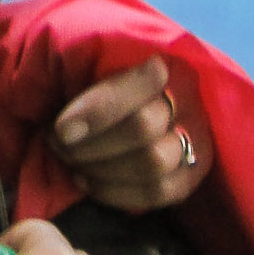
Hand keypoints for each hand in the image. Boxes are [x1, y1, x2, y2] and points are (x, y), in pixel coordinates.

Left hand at [51, 55, 212, 209]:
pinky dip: (116, 192)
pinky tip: (86, 181)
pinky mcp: (188, 175)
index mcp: (160, 62)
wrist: (104, 108)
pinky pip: (159, 192)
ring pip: (154, 163)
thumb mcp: (76, 62)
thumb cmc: (84, 81)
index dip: (99, 110)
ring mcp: (194, 140)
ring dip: (102, 168)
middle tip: (59, 144)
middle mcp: (184, 99)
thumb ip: (73, 64)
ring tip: (71, 161)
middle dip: (92, 143)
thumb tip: (68, 105)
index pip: (141, 83)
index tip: (61, 129)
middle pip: (143, 128)